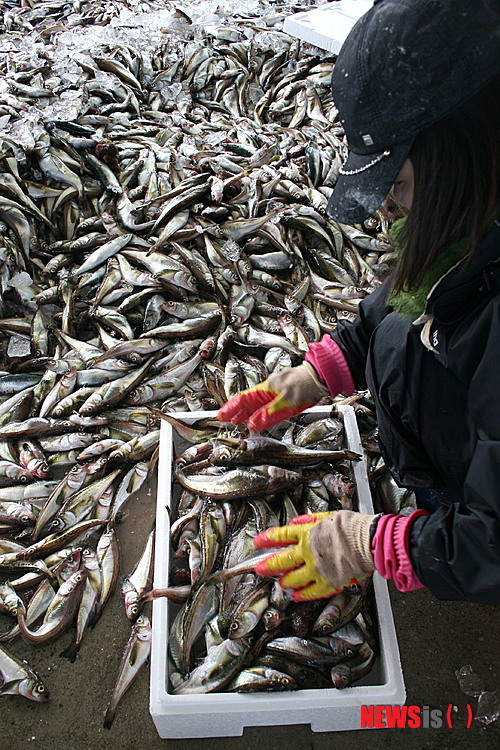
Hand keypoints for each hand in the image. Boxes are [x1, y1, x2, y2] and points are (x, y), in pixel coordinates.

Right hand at [217, 361, 327, 431]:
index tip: (222, 415)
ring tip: (240, 422)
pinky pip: (268, 405)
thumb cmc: (305, 386)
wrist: (321, 377)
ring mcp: (277, 391)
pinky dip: (260, 412)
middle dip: (237, 412)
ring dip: (248, 413)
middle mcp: (269, 389)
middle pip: (248, 402)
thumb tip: (252, 424)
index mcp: (266, 388)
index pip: (243, 399)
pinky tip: (260, 418)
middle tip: (227, 421)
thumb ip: (267, 415)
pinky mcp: (285, 395)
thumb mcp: (285, 403)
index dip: (231, 408)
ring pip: (258, 404)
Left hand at [253, 511, 377, 600]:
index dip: (267, 539)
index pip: (281, 536)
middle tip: (260, 569)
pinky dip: (301, 594)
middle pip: (281, 560)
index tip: (258, 541)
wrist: (369, 541)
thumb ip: (310, 520)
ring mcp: (316, 569)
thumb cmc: (353, 527)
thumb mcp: (329, 516)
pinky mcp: (328, 582)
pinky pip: (310, 592)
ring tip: (281, 583)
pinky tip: (295, 595)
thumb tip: (297, 522)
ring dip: (284, 581)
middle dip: (267, 566)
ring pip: (292, 579)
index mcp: (308, 533)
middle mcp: (308, 552)